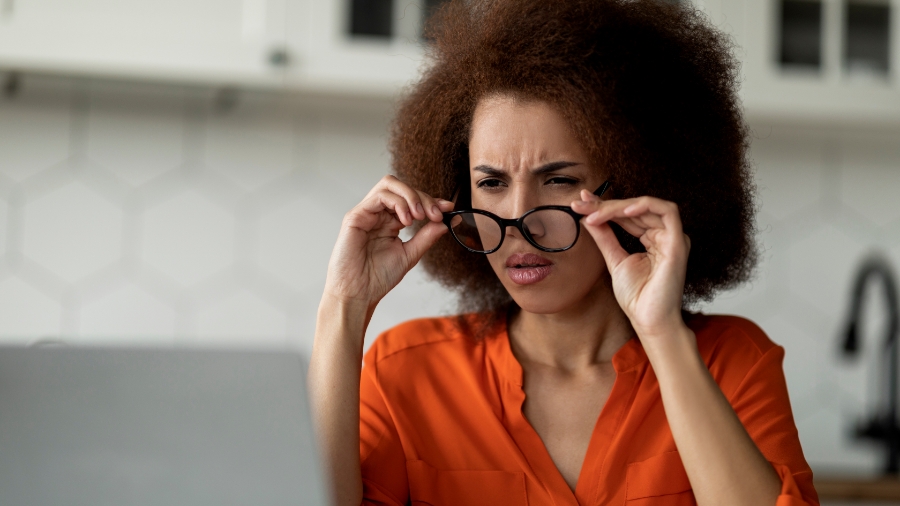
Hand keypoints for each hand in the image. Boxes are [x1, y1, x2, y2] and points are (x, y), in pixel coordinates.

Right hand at [324, 175, 453, 310]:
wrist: (358, 294)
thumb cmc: (377, 278)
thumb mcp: (410, 254)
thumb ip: (427, 236)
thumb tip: (448, 222)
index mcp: (390, 222)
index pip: (411, 200)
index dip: (431, 201)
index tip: (448, 208)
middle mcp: (378, 214)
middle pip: (402, 188)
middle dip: (423, 197)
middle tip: (436, 214)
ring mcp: (367, 213)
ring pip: (389, 184)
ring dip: (411, 196)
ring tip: (420, 216)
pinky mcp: (356, 216)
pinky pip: (379, 196)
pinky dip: (398, 203)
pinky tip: (406, 220)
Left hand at [571, 191, 690, 338]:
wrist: (648, 320)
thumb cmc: (636, 296)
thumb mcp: (614, 260)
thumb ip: (604, 237)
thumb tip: (587, 218)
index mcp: (653, 238)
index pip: (627, 215)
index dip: (604, 207)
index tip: (580, 204)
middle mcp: (665, 235)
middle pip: (635, 208)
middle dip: (605, 205)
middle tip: (580, 206)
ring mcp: (673, 237)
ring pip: (647, 206)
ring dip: (619, 206)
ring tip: (594, 213)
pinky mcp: (678, 243)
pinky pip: (668, 212)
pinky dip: (645, 206)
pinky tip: (624, 211)